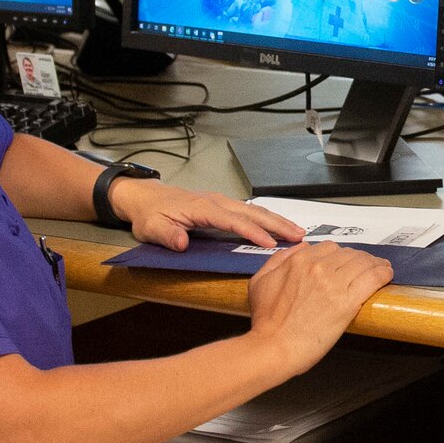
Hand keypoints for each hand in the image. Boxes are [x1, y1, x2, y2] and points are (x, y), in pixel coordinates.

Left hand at [109, 181, 305, 252]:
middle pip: (252, 212)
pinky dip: (266, 219)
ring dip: (276, 220)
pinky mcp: (222, 207)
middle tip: (298, 236)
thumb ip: (166, 235)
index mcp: (202, 207)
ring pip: (254, 211)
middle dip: (276, 223)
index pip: (232, 221)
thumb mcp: (151, 228)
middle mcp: (216, 202)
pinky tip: (278, 227)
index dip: (252, 232)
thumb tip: (182, 243)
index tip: (269, 243)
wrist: (145, 198)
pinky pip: (248, 213)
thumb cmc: (150, 214)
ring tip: (297, 232)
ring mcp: (220, 203)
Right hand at [245, 242, 392, 374]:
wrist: (273, 347)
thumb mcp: (260, 281)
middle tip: (366, 265)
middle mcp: (317, 268)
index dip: (340, 254)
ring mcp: (333, 284)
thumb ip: (279, 260)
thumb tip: (300, 249)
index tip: (346, 261)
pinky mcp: (347, 302)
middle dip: (358, 258)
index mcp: (298, 261)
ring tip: (381, 267)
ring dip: (374, 263)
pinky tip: (387, 273)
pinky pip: (372, 279)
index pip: (328, 248)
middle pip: (348, 253)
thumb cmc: (266, 322)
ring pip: (363, 263)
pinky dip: (382, 273)